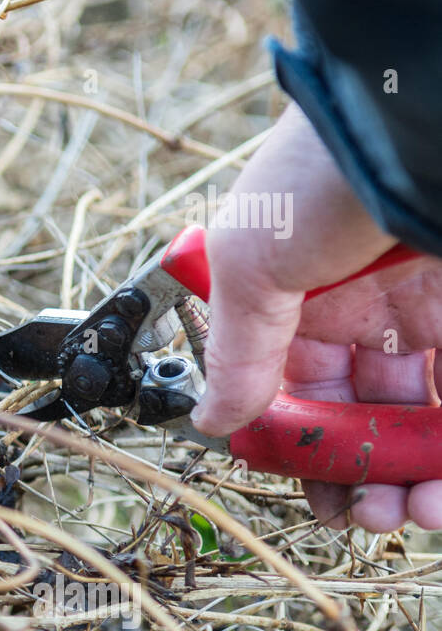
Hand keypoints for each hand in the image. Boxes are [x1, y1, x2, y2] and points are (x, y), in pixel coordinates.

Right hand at [191, 105, 441, 531]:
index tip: (316, 494)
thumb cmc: (318, 175)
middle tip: (377, 518)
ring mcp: (430, 308)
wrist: (414, 112)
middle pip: (363, 412)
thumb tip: (210, 419)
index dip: (302, 450)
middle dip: (366, 475)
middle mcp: (364, 307)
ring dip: (419, 475)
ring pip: (424, 413)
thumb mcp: (250, 266)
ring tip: (422, 514)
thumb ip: (236, 352)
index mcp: (293, 297)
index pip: (294, 392)